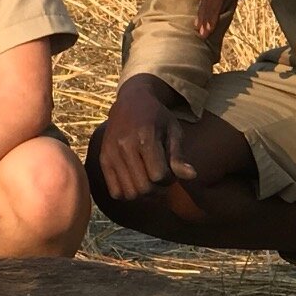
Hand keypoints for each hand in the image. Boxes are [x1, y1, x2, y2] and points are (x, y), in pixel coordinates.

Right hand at [96, 76, 196, 202]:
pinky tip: (135, 182)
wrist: (131, 101)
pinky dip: (127, 194)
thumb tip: (191, 176)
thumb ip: (179, 156)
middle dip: (158, 189)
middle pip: (144, 188)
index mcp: (145, 138)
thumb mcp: (173, 131)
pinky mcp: (103, 159)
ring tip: (149, 181)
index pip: (159, 176)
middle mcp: (125, 147)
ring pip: (130, 193)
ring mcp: (111, 154)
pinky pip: (115, 192)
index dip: (170, 179)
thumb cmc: (157, 117)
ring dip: (143, 194)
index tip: (172, 171)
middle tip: (161, 178)